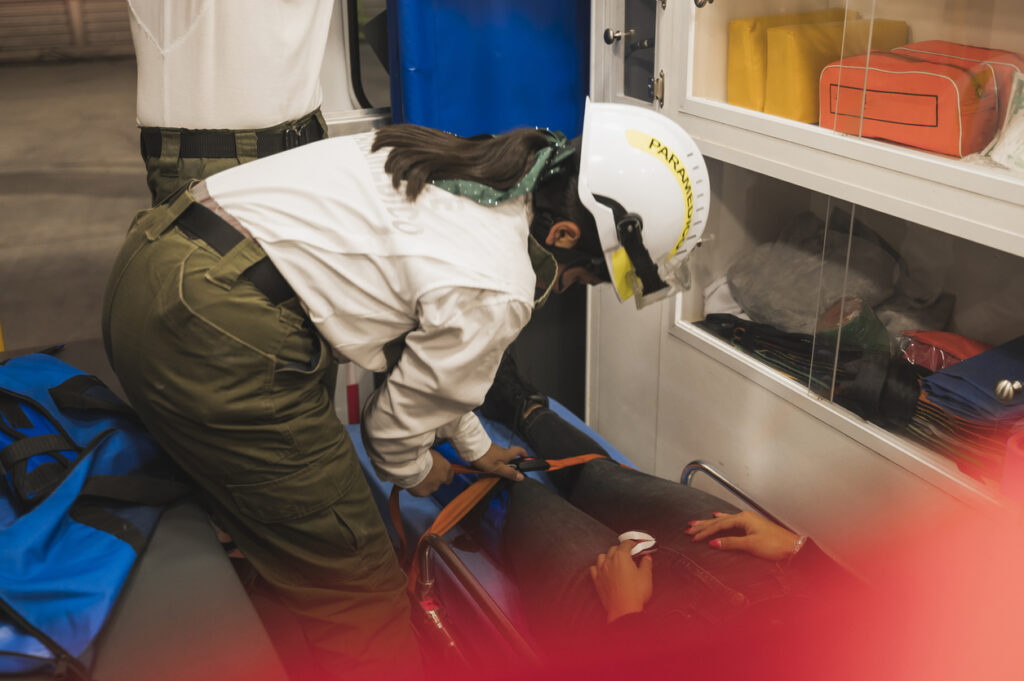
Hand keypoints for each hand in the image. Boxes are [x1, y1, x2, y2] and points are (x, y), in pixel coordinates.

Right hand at [406, 449, 453, 496]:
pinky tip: (412, 482)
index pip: (450, 475)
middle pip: (439, 481)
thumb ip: (437, 462)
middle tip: (423, 474)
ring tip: (415, 477)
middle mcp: (442, 479)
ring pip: (430, 487)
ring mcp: (433, 487)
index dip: (445, 475)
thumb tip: (435, 463)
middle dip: (432, 479)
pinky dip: (417, 488)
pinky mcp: (423, 493)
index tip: (440, 475)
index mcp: (446, 467)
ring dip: (425, 484)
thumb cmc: (420, 455)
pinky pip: (421, 492)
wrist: (410, 464)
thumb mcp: (433, 454)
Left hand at [470, 443, 524, 481]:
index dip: (523, 454)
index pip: (519, 450)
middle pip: (508, 456)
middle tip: (505, 473)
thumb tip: (521, 477)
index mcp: (507, 454)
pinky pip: (491, 457)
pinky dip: (491, 462)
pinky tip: (485, 468)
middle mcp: (502, 450)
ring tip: (492, 473)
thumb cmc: (486, 458)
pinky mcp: (486, 450)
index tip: (525, 458)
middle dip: (508, 464)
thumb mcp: (498, 468)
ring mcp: (493, 449)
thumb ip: (509, 473)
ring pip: (499, 457)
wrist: (471, 448)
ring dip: (498, 464)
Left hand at [589, 540, 653, 622]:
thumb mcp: (646, 576)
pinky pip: (594, 568)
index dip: (632, 543)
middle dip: (622, 549)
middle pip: (614, 548)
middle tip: (629, 553)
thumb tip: (646, 558)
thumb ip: (646, 564)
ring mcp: (601, 570)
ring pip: (602, 556)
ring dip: (609, 556)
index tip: (636, 544)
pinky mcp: (597, 580)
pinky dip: (598, 566)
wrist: (623, 610)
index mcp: (621, 557)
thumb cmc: (634, 594)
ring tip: (616, 560)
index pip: (626, 544)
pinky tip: (603, 569)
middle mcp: (609, 561)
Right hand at [686, 510, 800, 560]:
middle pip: (718, 521)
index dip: (705, 532)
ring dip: (709, 524)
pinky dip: (721, 521)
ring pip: (723, 521)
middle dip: (703, 525)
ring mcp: (748, 521)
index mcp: (743, 519)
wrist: (793, 547)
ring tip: (697, 524)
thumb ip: (730, 543)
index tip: (694, 537)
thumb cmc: (775, 545)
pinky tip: (718, 517)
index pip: (718, 525)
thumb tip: (713, 543)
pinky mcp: (751, 526)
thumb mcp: (750, 545)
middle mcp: (744, 517)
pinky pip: (730, 522)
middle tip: (689, 529)